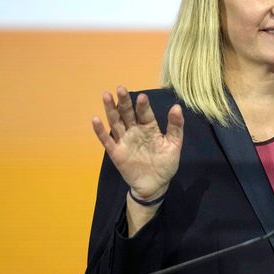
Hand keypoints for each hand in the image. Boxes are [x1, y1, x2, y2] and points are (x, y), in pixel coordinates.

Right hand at [91, 86, 183, 200]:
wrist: (155, 184)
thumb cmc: (165, 163)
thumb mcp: (174, 145)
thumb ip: (176, 127)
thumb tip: (177, 106)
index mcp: (149, 127)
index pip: (145, 113)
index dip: (143, 106)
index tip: (142, 97)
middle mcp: (135, 131)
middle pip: (127, 113)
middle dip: (124, 101)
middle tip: (121, 88)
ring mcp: (124, 141)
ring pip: (115, 122)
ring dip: (110, 109)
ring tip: (106, 95)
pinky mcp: (116, 152)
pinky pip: (106, 140)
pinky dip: (100, 131)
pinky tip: (96, 119)